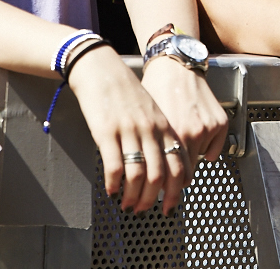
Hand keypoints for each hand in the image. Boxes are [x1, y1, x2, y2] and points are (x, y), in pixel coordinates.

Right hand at [67, 45, 183, 212]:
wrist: (101, 70)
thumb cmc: (126, 91)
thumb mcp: (152, 110)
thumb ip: (160, 134)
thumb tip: (164, 164)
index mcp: (163, 126)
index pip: (178, 164)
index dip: (176, 189)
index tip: (171, 204)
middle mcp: (149, 130)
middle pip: (159, 174)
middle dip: (153, 198)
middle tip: (146, 210)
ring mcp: (128, 131)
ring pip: (137, 174)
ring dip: (133, 196)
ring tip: (127, 205)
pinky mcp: (106, 132)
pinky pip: (114, 166)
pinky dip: (114, 184)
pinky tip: (111, 191)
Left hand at [140, 56, 227, 208]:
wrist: (175, 66)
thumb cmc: (156, 90)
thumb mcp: (145, 121)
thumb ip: (148, 148)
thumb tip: (141, 175)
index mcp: (169, 133)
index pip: (166, 175)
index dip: (158, 191)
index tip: (154, 202)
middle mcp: (190, 133)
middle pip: (183, 176)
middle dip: (172, 188)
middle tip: (165, 199)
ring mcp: (207, 128)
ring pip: (197, 162)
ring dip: (187, 164)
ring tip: (179, 155)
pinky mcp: (220, 123)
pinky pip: (212, 150)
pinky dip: (204, 149)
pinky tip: (195, 139)